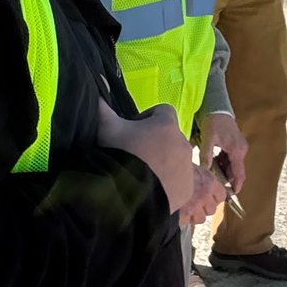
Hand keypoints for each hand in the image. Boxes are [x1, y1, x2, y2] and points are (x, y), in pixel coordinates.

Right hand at [96, 100, 196, 216]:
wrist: (127, 199)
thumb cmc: (119, 156)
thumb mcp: (105, 129)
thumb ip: (102, 107)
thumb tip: (98, 87)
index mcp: (166, 125)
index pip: (163, 110)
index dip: (147, 118)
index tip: (132, 131)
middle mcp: (183, 144)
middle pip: (170, 137)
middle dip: (155, 143)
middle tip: (134, 155)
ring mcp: (187, 168)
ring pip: (176, 160)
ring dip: (162, 163)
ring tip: (141, 175)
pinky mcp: (187, 190)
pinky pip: (179, 181)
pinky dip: (168, 183)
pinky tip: (150, 190)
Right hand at [177, 165, 222, 226]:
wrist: (158, 175)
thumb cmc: (174, 165)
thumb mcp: (190, 165)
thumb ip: (198, 174)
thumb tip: (198, 176)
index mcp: (209, 182)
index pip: (221, 196)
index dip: (214, 196)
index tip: (207, 195)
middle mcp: (205, 197)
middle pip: (212, 209)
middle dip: (204, 207)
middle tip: (194, 201)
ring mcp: (194, 208)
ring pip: (201, 218)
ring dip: (195, 215)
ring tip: (186, 208)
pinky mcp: (183, 217)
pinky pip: (187, 222)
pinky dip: (183, 218)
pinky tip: (176, 211)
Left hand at [198, 111, 248, 194]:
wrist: (218, 107)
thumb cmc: (213, 122)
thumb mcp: (208, 139)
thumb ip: (206, 155)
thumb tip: (204, 170)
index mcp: (237, 151)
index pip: (239, 173)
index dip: (236, 185)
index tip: (231, 194)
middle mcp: (241, 150)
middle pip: (237, 170)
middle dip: (228, 179)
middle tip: (216, 185)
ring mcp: (240, 147)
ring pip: (234, 165)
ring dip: (225, 170)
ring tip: (212, 174)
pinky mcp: (236, 144)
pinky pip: (232, 158)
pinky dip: (224, 163)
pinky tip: (214, 163)